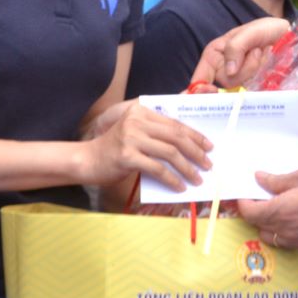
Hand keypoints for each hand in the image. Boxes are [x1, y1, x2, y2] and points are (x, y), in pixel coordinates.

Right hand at [79, 100, 211, 190]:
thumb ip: (156, 134)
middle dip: (196, 151)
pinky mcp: (127, 156)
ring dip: (188, 168)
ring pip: (170, 153)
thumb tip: (190, 146)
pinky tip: (180, 186)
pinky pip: (158, 169)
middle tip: (208, 164)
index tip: (208, 146)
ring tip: (197, 178)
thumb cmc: (116, 149)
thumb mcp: (136, 134)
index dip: (194, 135)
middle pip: (176, 136)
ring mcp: (131, 137)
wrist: (88, 160)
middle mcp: (136, 121)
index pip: (174, 123)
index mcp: (141, 111)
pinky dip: (172, 179)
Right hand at [190, 17, 289, 88]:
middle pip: (226, 84)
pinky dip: (263, 78)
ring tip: (263, 53)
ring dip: (256, 69)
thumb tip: (230, 71)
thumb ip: (236, 47)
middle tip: (257, 51)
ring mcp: (240, 80)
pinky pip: (254, 92)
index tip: (211, 90)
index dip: (200, 89)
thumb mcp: (250, 31)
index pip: (200, 78)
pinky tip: (268, 65)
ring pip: (242, 87)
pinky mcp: (253, 87)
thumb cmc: (265, 29)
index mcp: (215, 55)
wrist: (286, 36)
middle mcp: (224, 70)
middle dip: (244, 70)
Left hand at [237, 164, 297, 248]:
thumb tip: (260, 178)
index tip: (245, 193)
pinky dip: (282, 231)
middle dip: (255, 213)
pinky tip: (291, 217)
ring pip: (272, 237)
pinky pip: (287, 241)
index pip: (250, 213)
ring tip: (275, 208)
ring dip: (268, 225)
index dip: (243, 203)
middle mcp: (286, 230)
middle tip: (260, 197)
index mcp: (280, 211)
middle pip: (258, 226)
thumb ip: (278, 180)